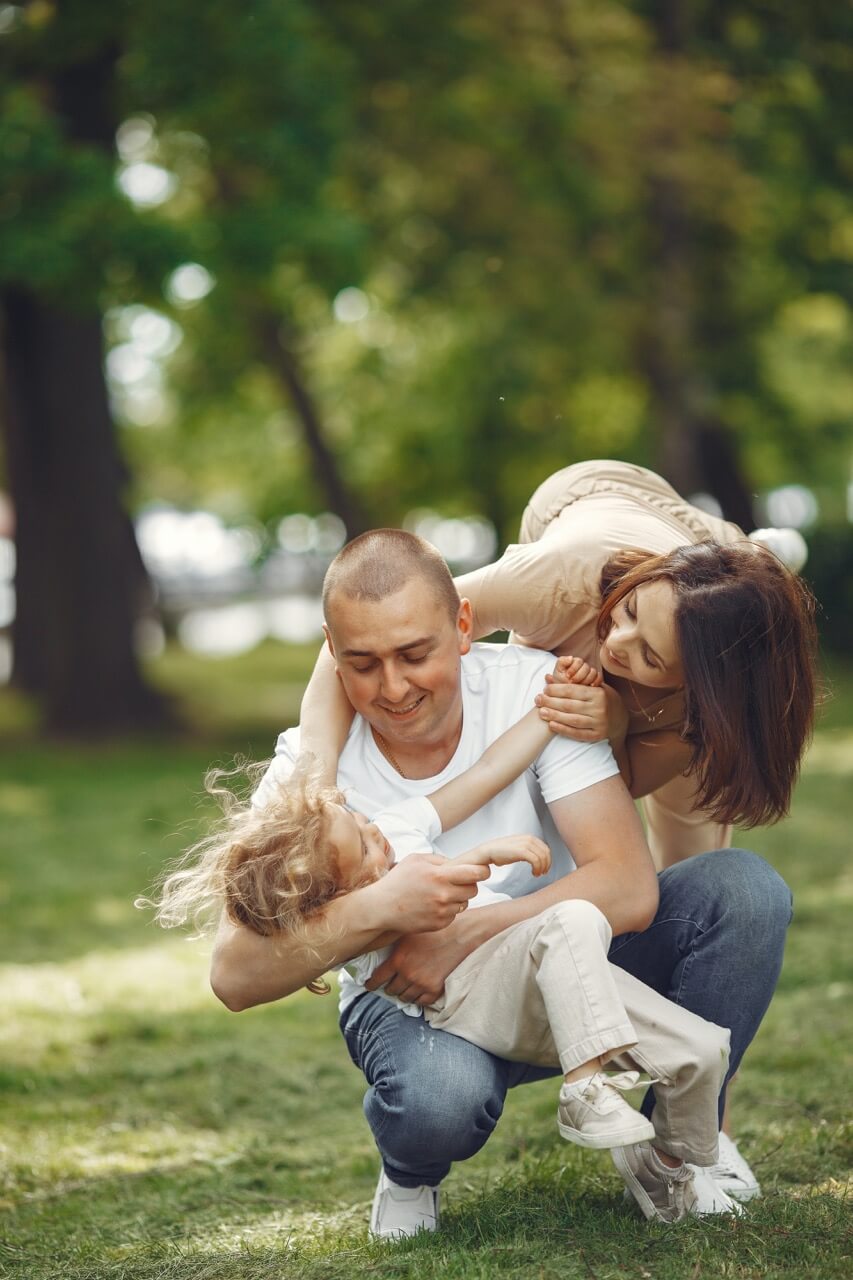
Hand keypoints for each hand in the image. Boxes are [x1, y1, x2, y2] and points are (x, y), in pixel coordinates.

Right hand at [362, 853, 488, 933]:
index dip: (482, 870)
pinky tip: (433, 905)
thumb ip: (441, 859)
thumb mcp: (416, 860)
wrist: (381, 908)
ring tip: (440, 893)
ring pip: (465, 903)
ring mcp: (441, 912)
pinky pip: (454, 915)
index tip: (481, 870)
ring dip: (458, 898)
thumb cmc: (398, 880)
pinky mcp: (439, 925)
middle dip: (469, 884)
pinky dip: (448, 909)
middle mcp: (443, 895)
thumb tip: (461, 863)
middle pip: (474, 889)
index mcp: (439, 876)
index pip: (475, 873)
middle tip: (457, 881)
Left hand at [366, 915, 477, 1005]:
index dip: (371, 983)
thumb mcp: (408, 934)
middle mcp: (407, 974)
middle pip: (391, 990)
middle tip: (389, 984)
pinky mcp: (434, 990)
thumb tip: (379, 952)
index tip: (369, 985)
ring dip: (403, 992)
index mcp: (398, 959)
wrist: (460, 936)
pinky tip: (417, 991)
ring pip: (404, 997)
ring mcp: (421, 984)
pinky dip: (417, 998)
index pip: (377, 978)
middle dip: (389, 986)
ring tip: (404, 987)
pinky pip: (420, 1002)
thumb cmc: (434, 931)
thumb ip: (394, 946)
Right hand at [465, 834, 550, 875]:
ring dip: (542, 868)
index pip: (545, 848)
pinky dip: (537, 868)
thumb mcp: (517, 848)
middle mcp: (528, 838)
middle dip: (546, 864)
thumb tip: (536, 858)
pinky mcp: (521, 851)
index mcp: (528, 837)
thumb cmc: (501, 853)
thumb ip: (527, 850)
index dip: (547, 859)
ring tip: (537, 874)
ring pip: (542, 857)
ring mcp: (525, 844)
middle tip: (542, 873)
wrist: (488, 851)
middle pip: (546, 852)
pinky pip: (536, 860)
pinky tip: (533, 873)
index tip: (544, 869)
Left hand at [536, 676, 628, 743]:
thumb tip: (547, 677)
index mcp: (598, 693)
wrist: (619, 717)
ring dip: (554, 716)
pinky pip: (577, 733)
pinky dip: (563, 730)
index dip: (556, 690)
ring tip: (541, 712)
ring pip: (572, 720)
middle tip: (537, 700)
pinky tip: (551, 725)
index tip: (544, 689)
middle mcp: (599, 708)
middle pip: (570, 705)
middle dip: (551, 702)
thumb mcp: (590, 687)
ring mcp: (599, 723)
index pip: (572, 690)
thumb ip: (569, 683)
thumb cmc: (599, 698)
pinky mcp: (597, 735)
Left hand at [551, 654, 602, 687]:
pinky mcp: (595, 681)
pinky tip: (591, 686)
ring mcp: (589, 674)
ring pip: (593, 671)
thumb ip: (561, 662)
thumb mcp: (558, 674)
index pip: (578, 661)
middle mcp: (582, 667)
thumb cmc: (560, 685)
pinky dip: (596, 681)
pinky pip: (599, 677)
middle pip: (586, 666)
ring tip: (581, 685)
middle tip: (573, 681)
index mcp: (574, 663)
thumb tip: (570, 657)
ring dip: (587, 678)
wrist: (566, 699)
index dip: (573, 668)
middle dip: (579, 675)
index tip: (567, 676)